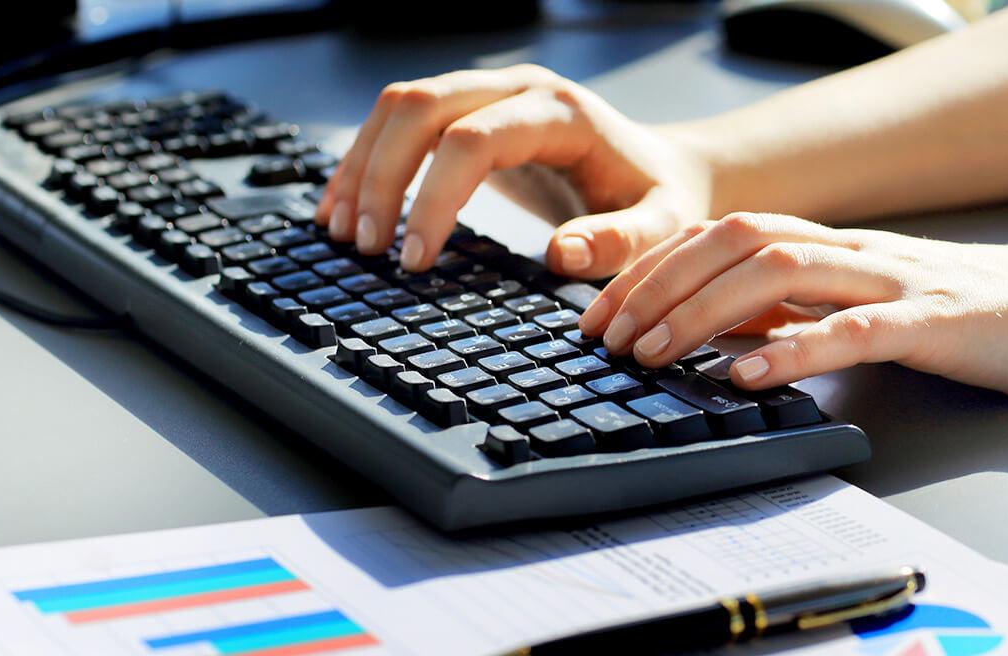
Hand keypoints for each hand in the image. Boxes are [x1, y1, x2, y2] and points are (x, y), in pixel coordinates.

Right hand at [314, 64, 714, 277]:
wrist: (665, 172)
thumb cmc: (662, 200)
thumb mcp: (662, 228)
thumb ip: (621, 242)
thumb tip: (561, 254)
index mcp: (562, 113)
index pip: (473, 139)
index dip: (434, 197)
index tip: (415, 258)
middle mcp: (520, 89)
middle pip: (422, 107)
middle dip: (382, 176)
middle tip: (366, 245)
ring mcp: (492, 94)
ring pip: (401, 106)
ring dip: (362, 165)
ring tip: (342, 231)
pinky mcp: (472, 114)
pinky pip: (403, 121)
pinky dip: (368, 160)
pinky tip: (346, 206)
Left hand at [578, 213, 1007, 402]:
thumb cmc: (961, 317)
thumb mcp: (857, 309)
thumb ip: (794, 314)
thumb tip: (717, 335)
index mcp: (830, 247)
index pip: (720, 236)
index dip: (653, 269)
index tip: (601, 314)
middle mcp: (851, 251)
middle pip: (736, 240)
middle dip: (660, 285)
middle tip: (609, 339)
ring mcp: (893, 279)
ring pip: (782, 269)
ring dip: (705, 311)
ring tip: (655, 353)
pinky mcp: (934, 321)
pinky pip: (856, 328)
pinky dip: (796, 348)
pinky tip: (749, 375)